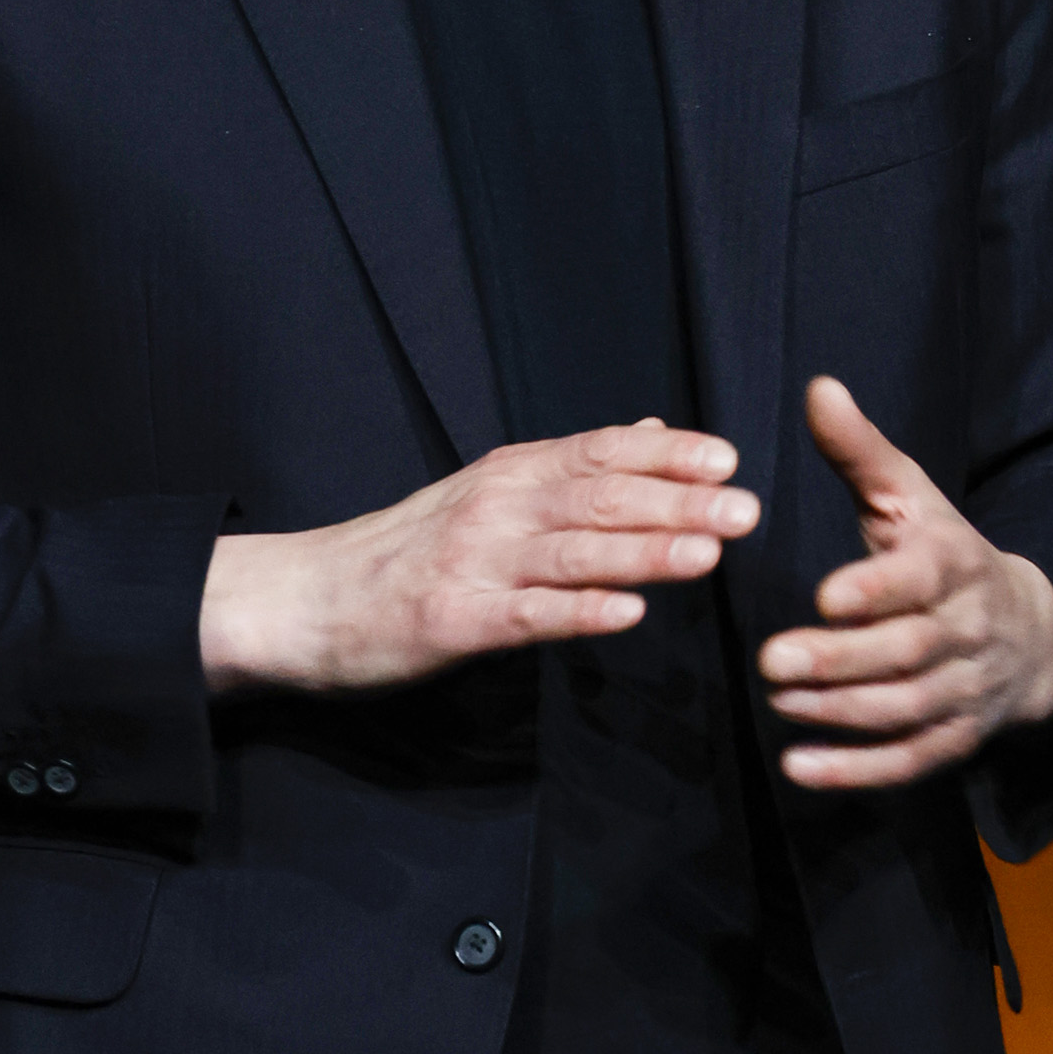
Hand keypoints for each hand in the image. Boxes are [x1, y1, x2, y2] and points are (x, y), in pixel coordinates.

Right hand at [200, 421, 758, 697]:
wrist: (307, 599)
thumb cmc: (407, 550)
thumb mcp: (490, 492)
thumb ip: (571, 467)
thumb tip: (653, 432)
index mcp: (510, 474)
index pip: (600, 451)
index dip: (666, 454)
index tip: (728, 458)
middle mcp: (496, 507)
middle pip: (598, 497)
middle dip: (676, 502)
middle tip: (744, 508)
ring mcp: (475, 563)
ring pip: (572, 552)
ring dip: (644, 551)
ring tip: (707, 554)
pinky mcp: (453, 621)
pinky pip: (528, 616)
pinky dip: (578, 612)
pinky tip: (626, 614)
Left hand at [760, 377, 1052, 789]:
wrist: (1030, 631)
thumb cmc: (944, 551)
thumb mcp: (910, 495)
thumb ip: (860, 450)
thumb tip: (818, 387)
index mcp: (954, 564)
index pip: (920, 580)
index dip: (877, 590)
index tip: (824, 597)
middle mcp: (965, 630)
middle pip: (907, 653)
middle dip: (841, 661)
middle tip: (771, 661)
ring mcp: (964, 689)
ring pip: (906, 709)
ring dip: (840, 712)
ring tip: (779, 702)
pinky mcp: (955, 738)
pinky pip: (911, 761)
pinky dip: (858, 771)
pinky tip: (799, 768)